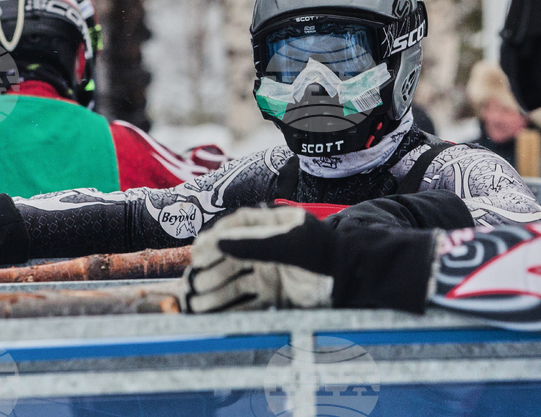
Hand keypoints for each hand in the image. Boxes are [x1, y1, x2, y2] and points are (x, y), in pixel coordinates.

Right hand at [184, 207, 335, 312]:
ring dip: (213, 291)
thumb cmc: (322, 255)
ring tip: (194, 302)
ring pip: (233, 281)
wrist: (350, 280)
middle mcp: (267, 247)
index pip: (236, 227)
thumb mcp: (289, 245)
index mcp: (272, 225)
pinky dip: (226, 307)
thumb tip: (216, 241)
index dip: (215, 237)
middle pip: (230, 257)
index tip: (197, 251)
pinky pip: (244, 300)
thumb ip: (254, 243)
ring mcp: (269, 272)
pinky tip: (210, 313)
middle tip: (191, 282)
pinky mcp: (273, 295)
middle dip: (209, 270)